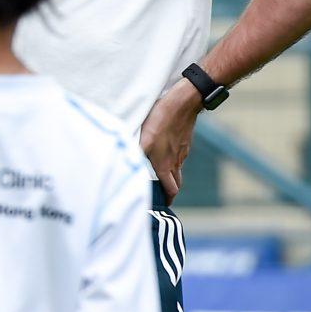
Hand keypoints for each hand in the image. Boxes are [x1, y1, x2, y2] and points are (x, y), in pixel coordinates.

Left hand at [139, 77, 200, 201]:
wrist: (182, 104)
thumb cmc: (159, 121)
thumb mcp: (142, 139)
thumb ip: (136, 154)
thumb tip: (126, 167)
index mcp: (165, 164)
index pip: (171, 190)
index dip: (168, 200)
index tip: (163, 206)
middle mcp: (176, 161)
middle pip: (176, 183)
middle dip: (170, 191)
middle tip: (162, 195)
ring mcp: (182, 152)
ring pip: (178, 169)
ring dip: (170, 176)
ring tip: (159, 177)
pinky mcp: (184, 142)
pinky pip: (179, 157)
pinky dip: (172, 162)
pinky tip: (164, 154)